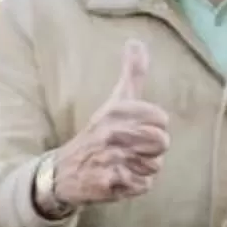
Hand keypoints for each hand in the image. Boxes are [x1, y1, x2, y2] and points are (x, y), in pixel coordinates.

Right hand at [47, 41, 169, 209]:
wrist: (64, 171)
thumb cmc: (99, 132)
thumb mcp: (115, 100)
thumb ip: (132, 72)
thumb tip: (136, 41)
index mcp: (117, 109)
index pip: (161, 119)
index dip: (154, 127)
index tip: (137, 128)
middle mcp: (112, 131)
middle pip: (162, 143)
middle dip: (151, 150)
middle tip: (131, 149)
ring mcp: (109, 157)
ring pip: (154, 165)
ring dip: (142, 168)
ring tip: (123, 163)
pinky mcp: (108, 182)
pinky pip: (143, 185)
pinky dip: (134, 185)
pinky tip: (118, 178)